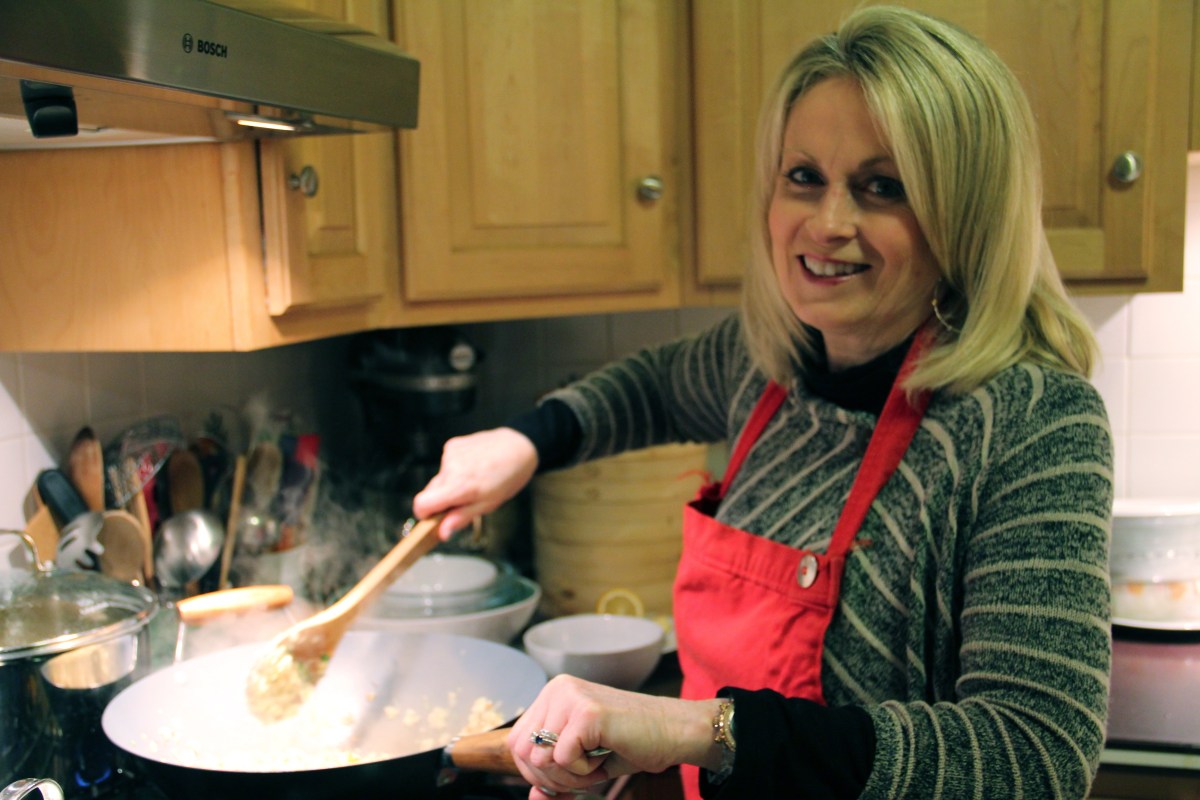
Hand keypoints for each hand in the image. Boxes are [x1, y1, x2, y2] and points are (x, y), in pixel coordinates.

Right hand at [411, 427, 537, 539]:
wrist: (518, 447)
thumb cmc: (508, 477)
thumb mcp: (488, 505)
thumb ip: (461, 518)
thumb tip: (442, 533)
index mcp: (459, 486)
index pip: (422, 503)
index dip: (424, 515)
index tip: (434, 518)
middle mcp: (451, 468)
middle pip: (430, 492)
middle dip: (442, 500)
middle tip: (464, 500)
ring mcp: (450, 454)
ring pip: (439, 478)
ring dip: (450, 484)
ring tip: (473, 481)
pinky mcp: (452, 445)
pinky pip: (446, 465)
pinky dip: (455, 469)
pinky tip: (473, 467)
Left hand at [506, 675, 722, 797]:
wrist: (673, 732)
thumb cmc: (632, 743)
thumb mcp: (584, 761)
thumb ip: (555, 776)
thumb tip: (534, 799)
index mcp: (553, 694)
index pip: (516, 741)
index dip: (536, 771)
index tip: (566, 778)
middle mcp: (557, 689)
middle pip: (522, 751)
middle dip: (550, 778)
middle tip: (583, 773)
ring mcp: (570, 697)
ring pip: (539, 757)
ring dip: (568, 775)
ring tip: (596, 762)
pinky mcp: (586, 712)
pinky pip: (562, 758)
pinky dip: (583, 771)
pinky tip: (605, 754)